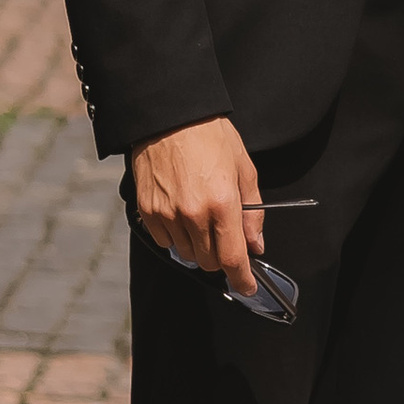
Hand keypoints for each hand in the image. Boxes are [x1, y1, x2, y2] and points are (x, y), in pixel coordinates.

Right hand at [133, 116, 264, 297]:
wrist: (169, 117)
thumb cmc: (209, 137)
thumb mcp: (244, 169)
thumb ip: (252, 212)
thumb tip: (255, 245)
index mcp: (222, 203)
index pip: (232, 258)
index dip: (242, 279)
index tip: (247, 286)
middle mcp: (193, 214)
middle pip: (209, 261)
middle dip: (222, 257)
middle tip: (225, 237)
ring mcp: (167, 215)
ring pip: (187, 254)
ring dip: (199, 246)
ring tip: (202, 217)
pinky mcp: (148, 212)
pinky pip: (165, 241)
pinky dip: (176, 237)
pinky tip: (182, 214)